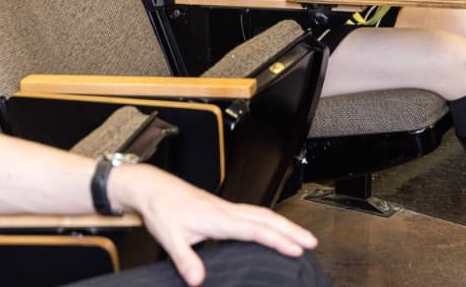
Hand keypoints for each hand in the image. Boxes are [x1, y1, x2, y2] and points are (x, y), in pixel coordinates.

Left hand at [113, 164, 314, 285]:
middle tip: (312, 242)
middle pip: (266, 218)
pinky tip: (273, 230)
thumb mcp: (169, 238)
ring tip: (301, 236)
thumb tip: (198, 280)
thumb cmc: (162, 209)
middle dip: (291, 229)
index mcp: (217, 218)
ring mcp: (226, 208)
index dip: (277, 239)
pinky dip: (269, 221)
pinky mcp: (223, 209)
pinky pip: (253, 214)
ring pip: (262, 214)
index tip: (296, 249)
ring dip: (283, 224)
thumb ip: (185, 260)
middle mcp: (226, 210)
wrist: (153, 188)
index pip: (254, 230)